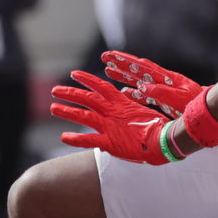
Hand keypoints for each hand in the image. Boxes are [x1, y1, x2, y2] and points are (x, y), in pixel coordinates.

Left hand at [51, 70, 169, 163]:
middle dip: (69, 93)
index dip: (86, 79)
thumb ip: (132, 108)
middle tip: (55, 90)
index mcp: (122, 103)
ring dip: (66, 111)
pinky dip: (74, 138)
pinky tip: (63, 137)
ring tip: (52, 108)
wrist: (165, 141)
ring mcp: (110, 126)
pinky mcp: (110, 142)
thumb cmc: (160, 127)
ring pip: (83, 116)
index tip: (74, 74)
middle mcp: (113, 112)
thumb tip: (127, 104)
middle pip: (87, 98)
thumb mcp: (145, 112)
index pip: (100, 86)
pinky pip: (88, 140)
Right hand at [101, 49, 205, 117]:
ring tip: (108, 71)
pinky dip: (134, 94)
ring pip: (139, 81)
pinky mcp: (164, 101)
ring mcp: (163, 90)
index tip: (112, 56)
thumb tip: (142, 87)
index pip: (143, 67)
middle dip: (121, 64)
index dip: (126, 61)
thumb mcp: (180, 99)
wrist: (213, 113)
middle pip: (138, 70)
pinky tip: (125, 92)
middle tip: (104, 58)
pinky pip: (146, 96)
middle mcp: (163, 82)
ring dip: (124, 76)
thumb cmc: (199, 106)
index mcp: (167, 78)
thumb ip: (161, 93)